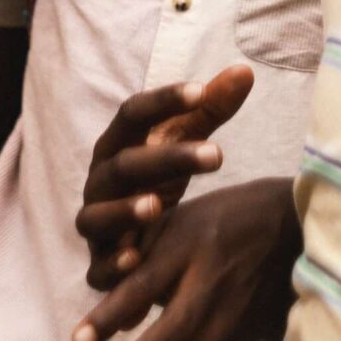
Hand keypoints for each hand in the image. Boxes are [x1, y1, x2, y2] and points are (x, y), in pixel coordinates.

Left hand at [70, 176, 298, 340]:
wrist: (289, 225)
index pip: (144, 284)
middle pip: (173, 332)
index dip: (110, 314)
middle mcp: (213, 283)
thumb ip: (143, 260)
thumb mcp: (180, 222)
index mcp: (190, 246)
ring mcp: (235, 316)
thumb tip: (116, 315)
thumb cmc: (221, 219)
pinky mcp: (248, 338)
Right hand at [77, 65, 254, 288]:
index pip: (132, 113)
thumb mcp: (184, 139)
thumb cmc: (159, 175)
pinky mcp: (98, 264)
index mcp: (118, 144)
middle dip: (167, 159)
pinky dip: (112, 266)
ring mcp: (96, 223)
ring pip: (98, 215)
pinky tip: (135, 261)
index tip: (201, 91)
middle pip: (124, 164)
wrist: (134, 229)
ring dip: (124, 210)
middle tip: (217, 155)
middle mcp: (101, 181)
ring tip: (157, 205)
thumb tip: (245, 71)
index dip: (162, 100)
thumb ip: (210, 108)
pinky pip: (97, 268)